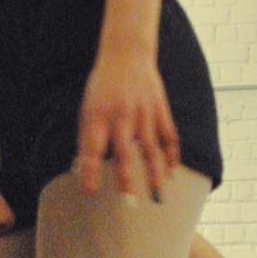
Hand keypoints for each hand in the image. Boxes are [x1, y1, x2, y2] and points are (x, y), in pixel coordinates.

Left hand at [76, 47, 180, 199]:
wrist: (127, 53)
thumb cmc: (102, 86)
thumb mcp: (88, 108)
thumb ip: (88, 138)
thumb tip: (83, 170)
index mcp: (98, 116)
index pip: (92, 149)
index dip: (89, 171)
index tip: (89, 192)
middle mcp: (121, 116)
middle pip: (124, 153)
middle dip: (127, 180)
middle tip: (130, 204)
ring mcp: (144, 112)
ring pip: (151, 148)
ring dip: (155, 173)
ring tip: (159, 195)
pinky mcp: (160, 108)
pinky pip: (168, 135)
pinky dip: (172, 154)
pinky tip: (173, 172)